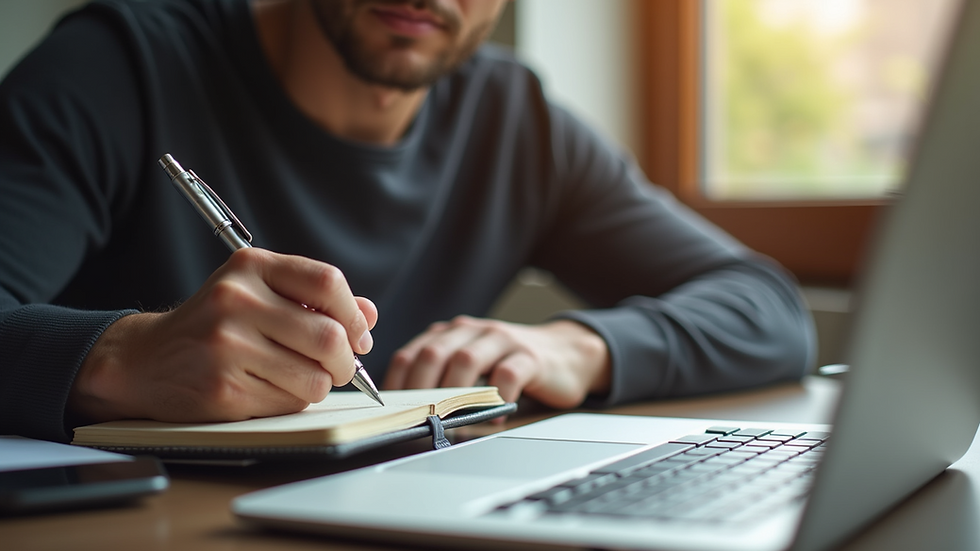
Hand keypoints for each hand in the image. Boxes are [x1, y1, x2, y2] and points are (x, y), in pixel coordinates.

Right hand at [68, 248, 376, 422]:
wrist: (146, 359)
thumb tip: (369, 315)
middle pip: (329, 336)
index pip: (327, 283)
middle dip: (345, 361)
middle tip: (339, 367)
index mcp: (251, 267)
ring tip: (298, 378)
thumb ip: (314, 299)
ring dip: (319, 385)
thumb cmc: (214, 324)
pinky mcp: (223, 388)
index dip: (354, 315)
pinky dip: (291, 402)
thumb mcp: (259, 293)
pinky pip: (288, 403)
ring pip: (314, 378)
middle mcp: (237, 301)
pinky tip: (268, 389)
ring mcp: (227, 346)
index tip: (359, 335)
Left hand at [383, 316, 610, 406]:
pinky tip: (494, 416)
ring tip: (449, 419)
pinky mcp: (530, 357)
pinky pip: (507, 375)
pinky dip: (496, 398)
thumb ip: (443, 377)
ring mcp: (502, 340)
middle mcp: (473, 331)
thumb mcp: (472, 364)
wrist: (568, 354)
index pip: (411, 354)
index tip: (390, 412)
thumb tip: (408, 414)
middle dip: (419, 389)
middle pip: (434, 353)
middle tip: (416, 418)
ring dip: (453, 393)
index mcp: (451, 333)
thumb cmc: (511, 364)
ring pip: (466, 359)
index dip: (396, 384)